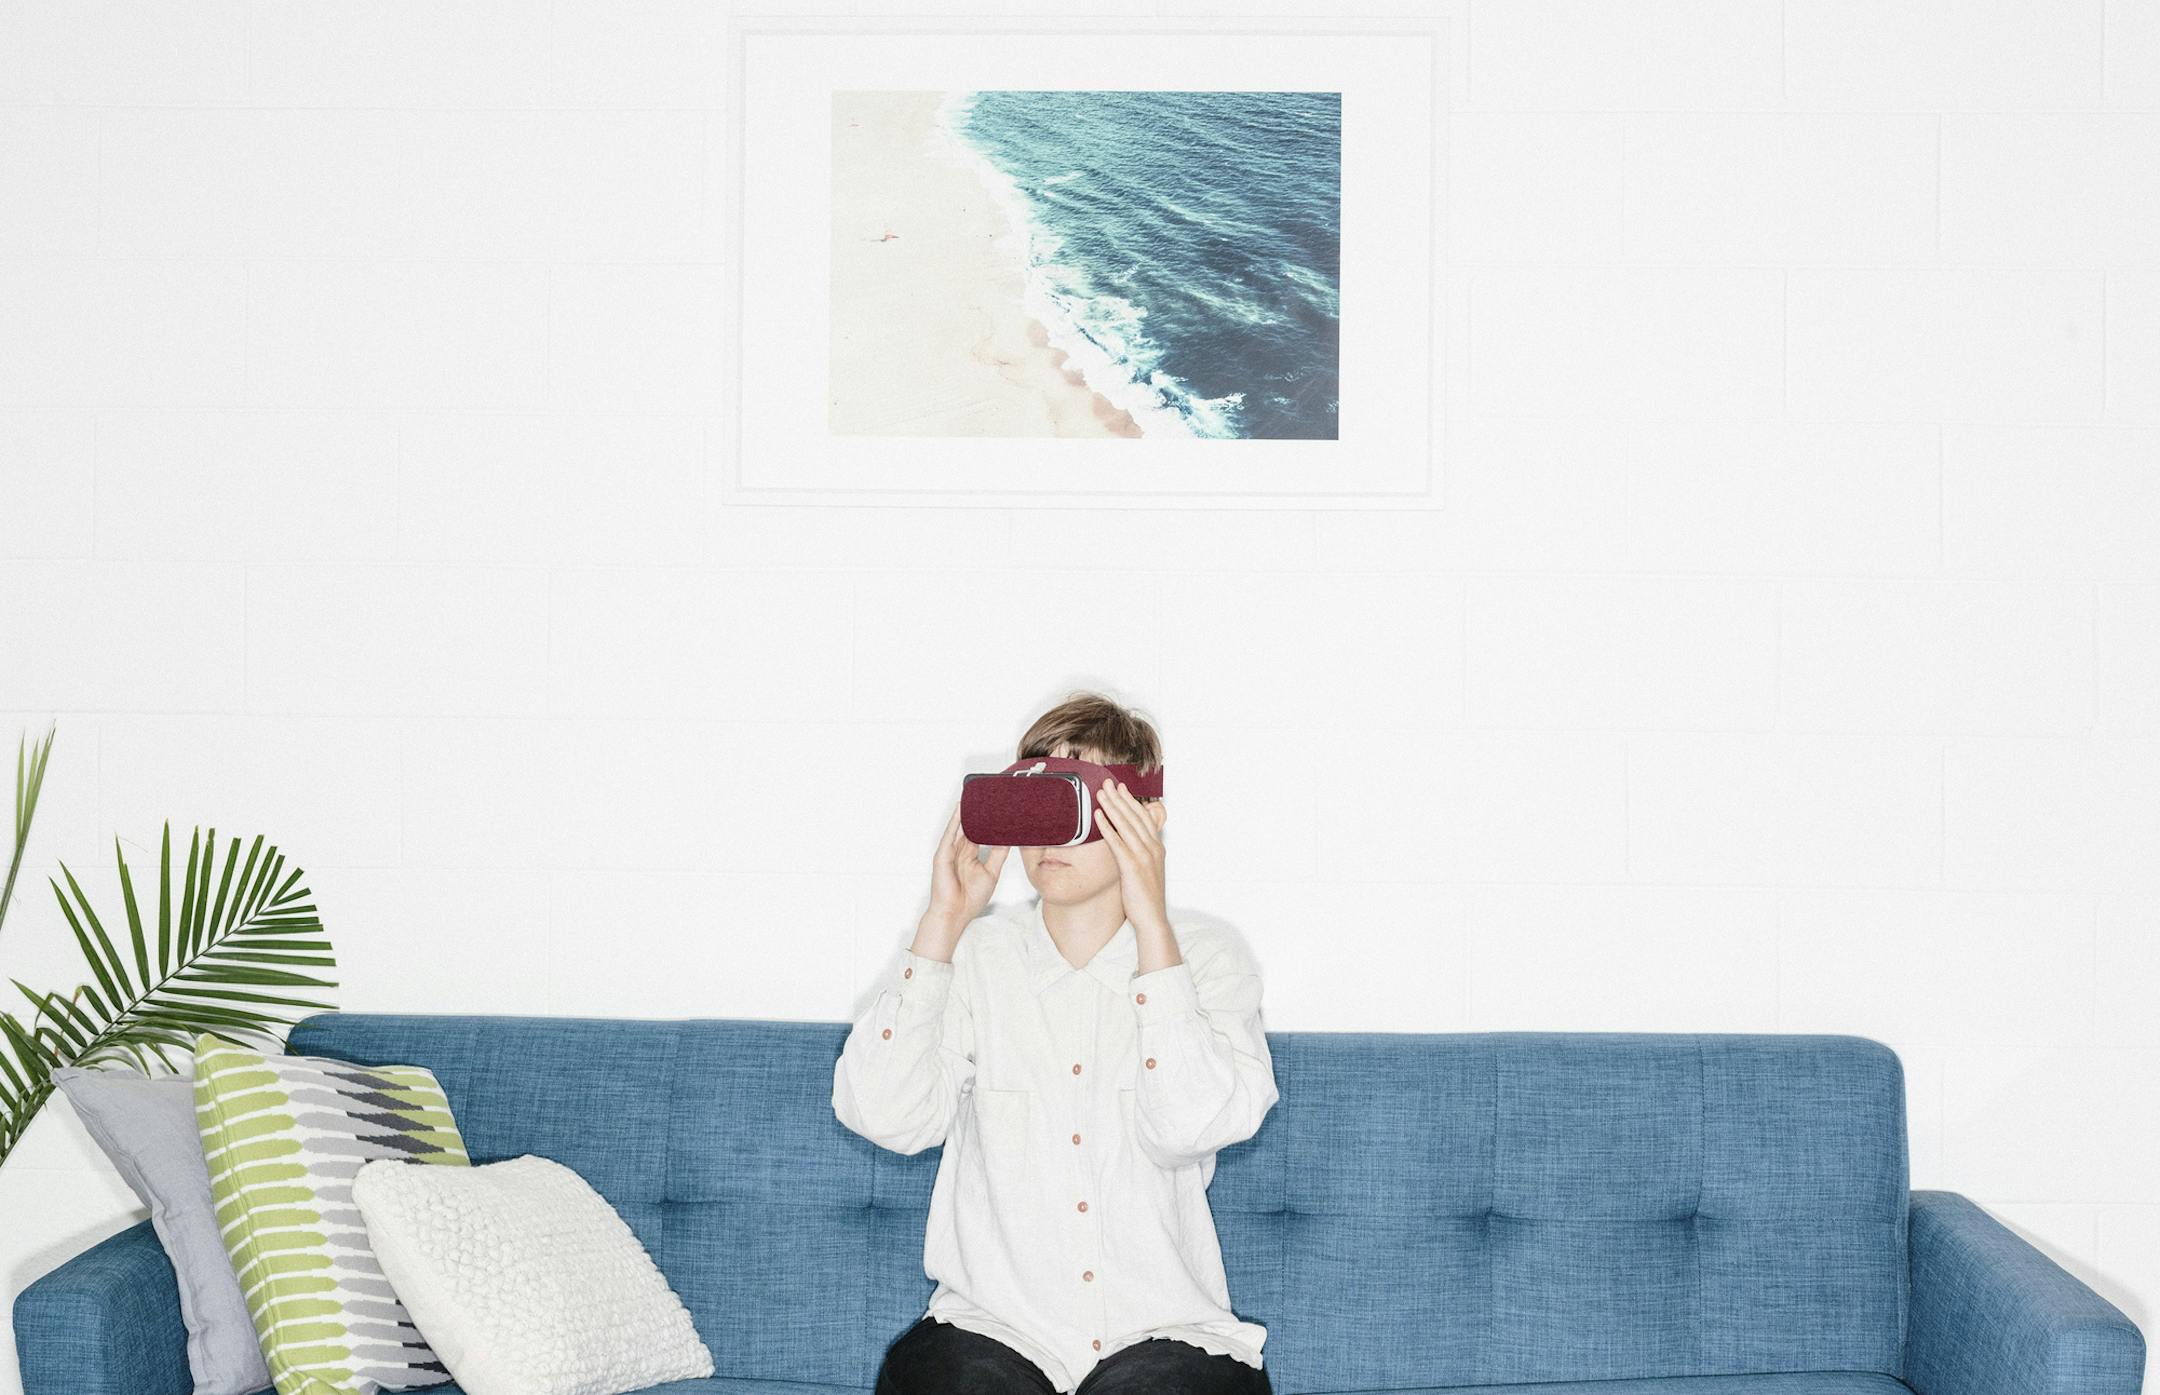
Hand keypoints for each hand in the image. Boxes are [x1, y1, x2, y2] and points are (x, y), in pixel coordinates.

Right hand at [924, 800, 1007, 940]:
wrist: (956, 913)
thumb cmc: (970, 898)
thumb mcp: (992, 872)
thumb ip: (998, 854)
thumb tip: (1008, 839)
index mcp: (971, 855)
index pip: (980, 832)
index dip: (988, 821)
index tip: (999, 808)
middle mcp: (960, 851)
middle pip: (969, 826)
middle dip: (977, 812)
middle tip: (987, 796)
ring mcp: (950, 852)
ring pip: (959, 827)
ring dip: (964, 812)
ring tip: (972, 795)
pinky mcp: (942, 855)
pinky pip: (949, 834)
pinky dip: (954, 822)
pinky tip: (960, 810)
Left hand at [1093, 777, 1170, 938]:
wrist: (1152, 919)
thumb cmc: (1145, 898)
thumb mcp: (1146, 872)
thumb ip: (1140, 855)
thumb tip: (1128, 845)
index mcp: (1157, 848)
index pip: (1144, 817)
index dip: (1132, 801)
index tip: (1122, 788)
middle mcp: (1153, 848)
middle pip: (1134, 816)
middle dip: (1120, 797)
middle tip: (1108, 781)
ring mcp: (1143, 856)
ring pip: (1126, 825)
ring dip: (1112, 806)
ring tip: (1100, 792)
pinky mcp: (1132, 867)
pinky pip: (1117, 842)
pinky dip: (1106, 827)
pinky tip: (1096, 817)